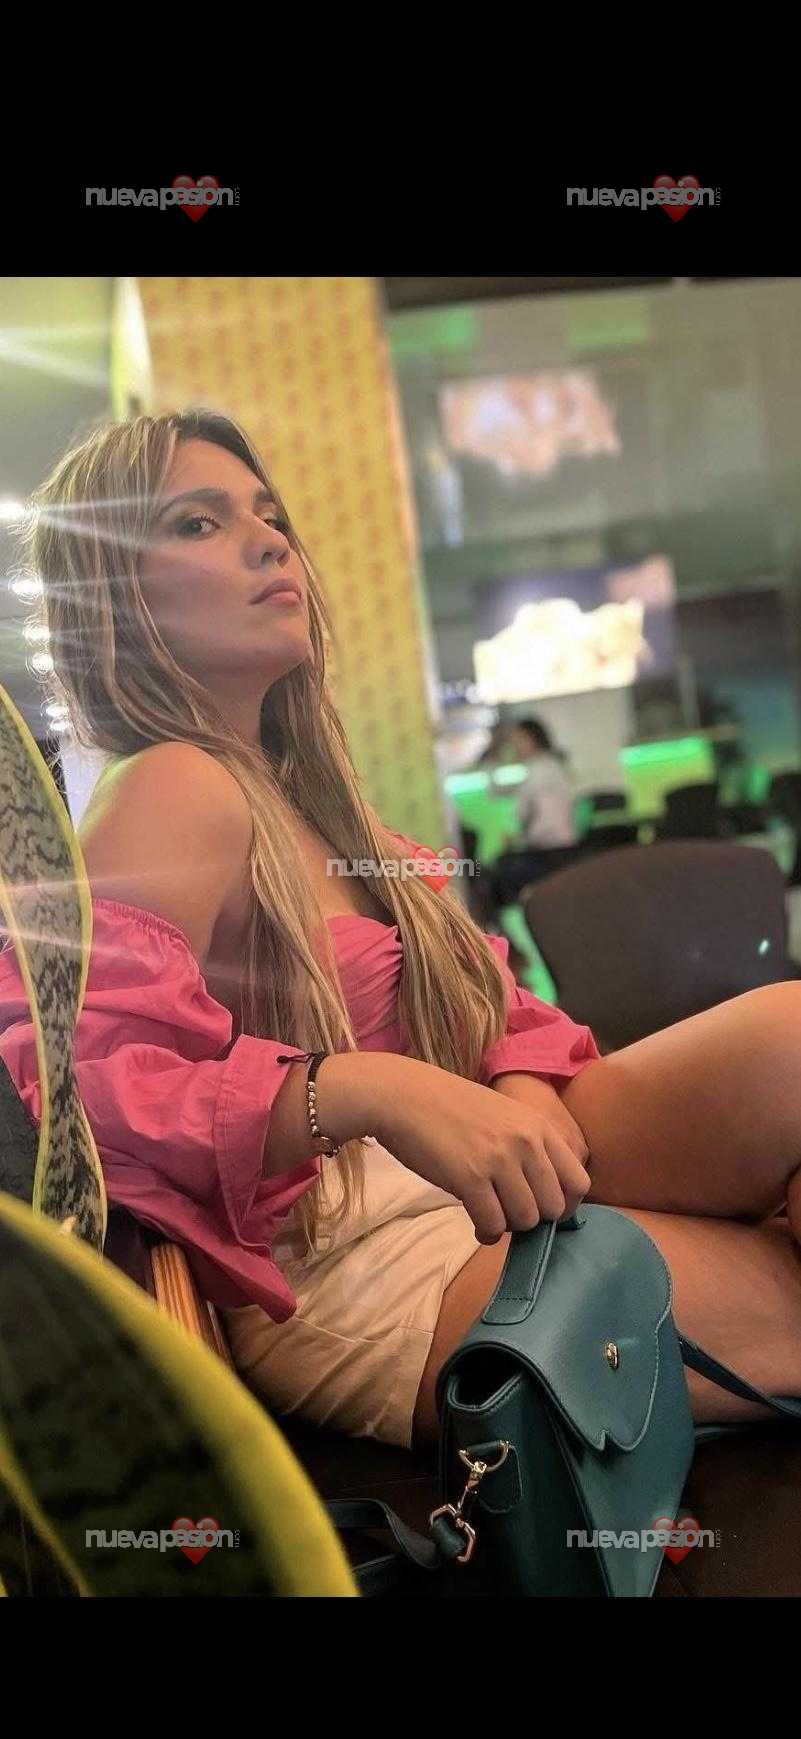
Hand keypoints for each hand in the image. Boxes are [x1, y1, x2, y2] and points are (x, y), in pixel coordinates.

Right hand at [343, 1053, 591, 1245]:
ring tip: (491, 1216)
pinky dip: (487, 1233)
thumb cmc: (450, 1107)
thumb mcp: (504, 1115)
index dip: (566, 1205)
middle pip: (555, 1208)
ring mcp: (499, 1160)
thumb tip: (546, 1195)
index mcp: (538, 1126)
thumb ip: (529, 1146)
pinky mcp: (470, 1178)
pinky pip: (493, 1225)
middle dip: (534, 1219)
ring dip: (509, 1226)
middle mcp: (526, 1143)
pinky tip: (477, 1225)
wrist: (403, 1096)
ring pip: (526, 1220)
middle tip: (510, 1213)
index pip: (579, 1182)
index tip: (543, 1210)